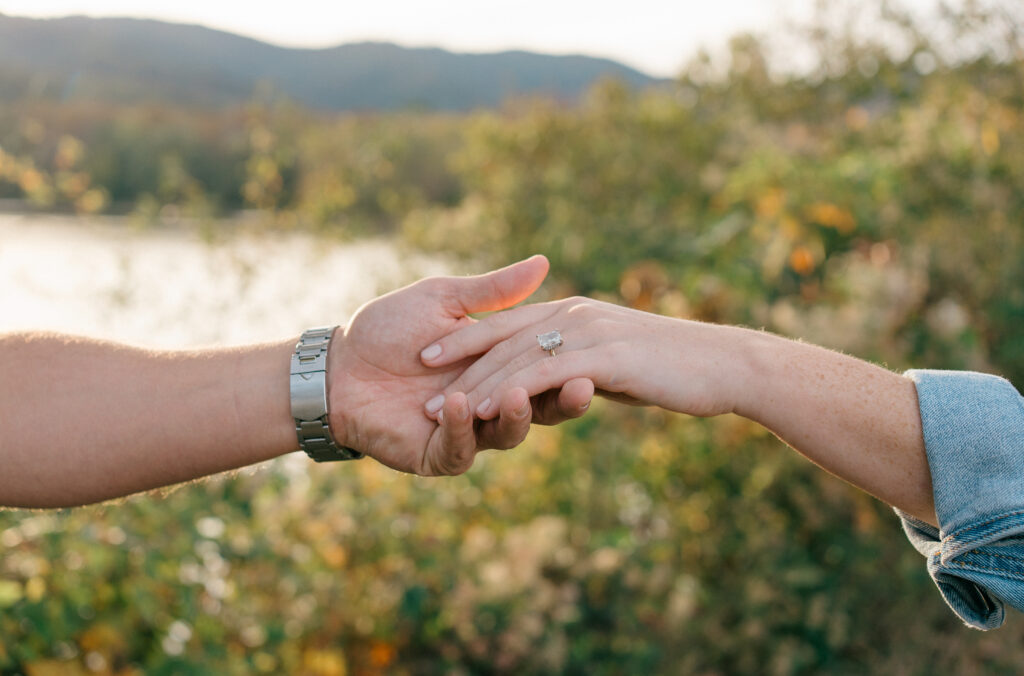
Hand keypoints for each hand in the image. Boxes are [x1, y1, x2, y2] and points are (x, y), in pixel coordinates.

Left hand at [327, 257, 593, 475]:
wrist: (339, 364)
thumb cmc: (388, 328)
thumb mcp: (444, 300)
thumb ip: (494, 292)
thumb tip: (544, 262)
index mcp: (499, 366)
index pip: (543, 366)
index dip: (568, 364)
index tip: (593, 355)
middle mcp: (490, 401)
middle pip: (538, 406)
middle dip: (560, 400)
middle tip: (580, 387)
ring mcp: (466, 431)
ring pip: (505, 432)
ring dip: (514, 415)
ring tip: (516, 395)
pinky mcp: (437, 455)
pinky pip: (459, 449)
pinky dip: (461, 428)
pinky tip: (458, 405)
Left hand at [419, 296, 743, 421]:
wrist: (724, 365)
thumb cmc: (674, 363)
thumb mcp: (618, 354)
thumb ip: (580, 357)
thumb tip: (558, 375)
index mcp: (572, 312)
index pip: (506, 323)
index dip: (464, 338)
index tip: (428, 355)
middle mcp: (573, 317)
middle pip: (502, 340)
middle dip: (459, 365)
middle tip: (420, 388)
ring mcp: (588, 335)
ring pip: (518, 357)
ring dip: (477, 383)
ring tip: (439, 406)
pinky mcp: (604, 359)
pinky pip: (547, 374)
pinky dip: (514, 390)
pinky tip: (487, 411)